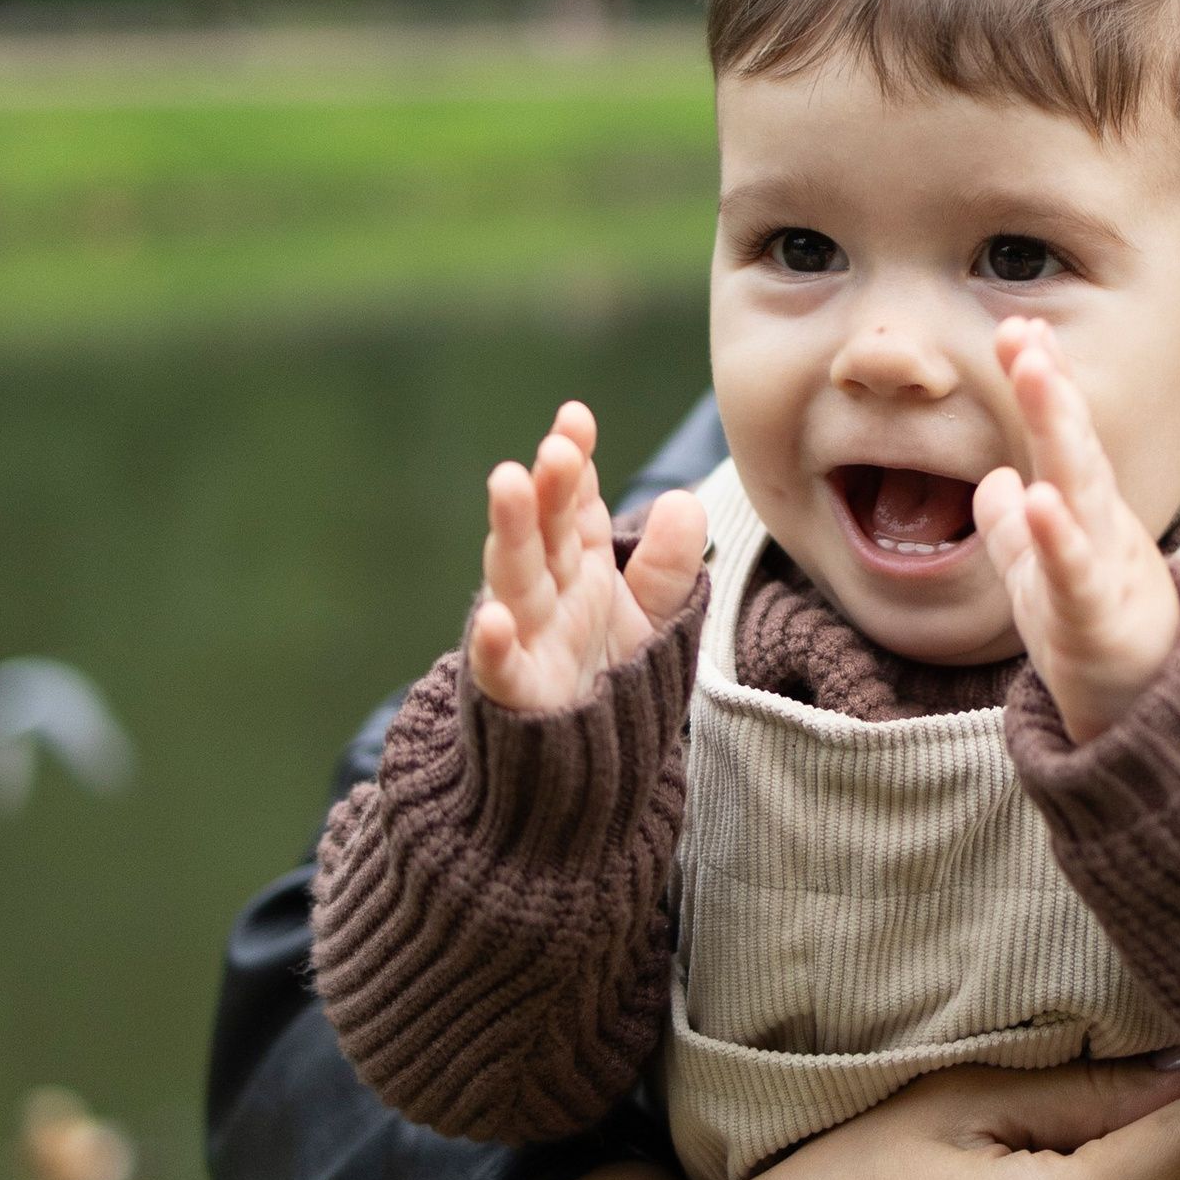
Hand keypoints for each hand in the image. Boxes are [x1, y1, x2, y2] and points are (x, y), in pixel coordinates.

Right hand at [468, 399, 707, 715]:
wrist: (582, 759)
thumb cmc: (608, 675)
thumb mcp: (652, 617)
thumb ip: (670, 566)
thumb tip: (686, 502)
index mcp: (580, 565)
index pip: (575, 505)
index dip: (574, 464)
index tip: (575, 420)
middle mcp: (548, 591)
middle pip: (544, 532)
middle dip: (547, 488)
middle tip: (554, 446)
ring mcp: (525, 638)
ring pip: (513, 579)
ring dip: (510, 532)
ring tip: (508, 482)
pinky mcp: (512, 692)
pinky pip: (499, 668)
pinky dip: (493, 646)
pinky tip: (493, 621)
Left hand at [972, 320, 1179, 742]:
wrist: (1147, 719)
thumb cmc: (1095, 641)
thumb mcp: (1043, 578)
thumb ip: (1016, 530)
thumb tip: (994, 482)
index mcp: (1086, 514)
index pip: (1064, 437)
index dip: (1045, 384)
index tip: (1020, 327)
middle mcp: (1102, 529)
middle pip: (1076, 446)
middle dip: (1050, 387)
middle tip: (1023, 328)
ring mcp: (1105, 570)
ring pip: (1083, 492)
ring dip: (1059, 430)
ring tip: (1033, 375)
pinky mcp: (1097, 621)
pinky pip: (1076, 575)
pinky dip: (1058, 538)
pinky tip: (1037, 498)